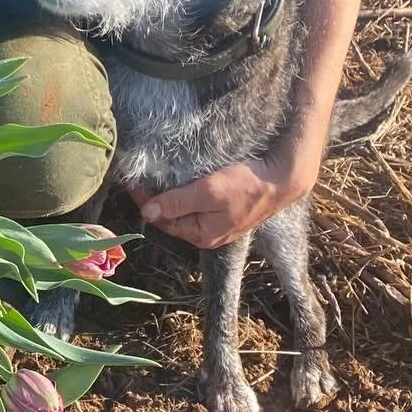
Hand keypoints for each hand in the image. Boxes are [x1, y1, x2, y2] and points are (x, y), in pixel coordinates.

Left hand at [127, 146, 317, 249]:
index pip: (161, 220)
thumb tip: (147, 213)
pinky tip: (179, 182)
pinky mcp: (226, 211)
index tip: (129, 181)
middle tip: (138, 178)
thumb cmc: (245, 186)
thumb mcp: (207, 192)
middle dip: (153, 199)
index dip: (144, 201)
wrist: (282, 180)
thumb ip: (176, 202)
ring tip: (153, 179)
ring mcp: (218, 224)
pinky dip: (183, 195)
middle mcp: (207, 234)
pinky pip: (197, 205)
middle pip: (171, 217)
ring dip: (168, 196)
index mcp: (201, 234)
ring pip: (183, 211)